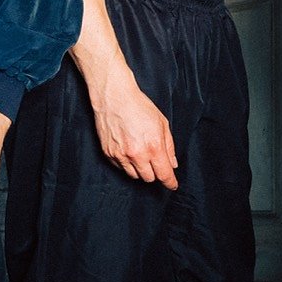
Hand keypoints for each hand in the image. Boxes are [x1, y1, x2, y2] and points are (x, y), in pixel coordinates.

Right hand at [88, 61, 178, 189]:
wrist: (114, 96)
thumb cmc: (139, 106)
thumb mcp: (162, 123)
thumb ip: (169, 146)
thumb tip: (173, 164)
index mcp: (153, 147)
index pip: (164, 174)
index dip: (170, 182)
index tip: (172, 185)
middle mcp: (137, 155)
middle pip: (149, 178)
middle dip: (155, 172)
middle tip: (154, 161)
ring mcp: (121, 156)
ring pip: (135, 176)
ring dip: (140, 169)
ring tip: (140, 152)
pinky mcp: (109, 154)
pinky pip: (121, 168)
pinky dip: (126, 163)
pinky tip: (128, 149)